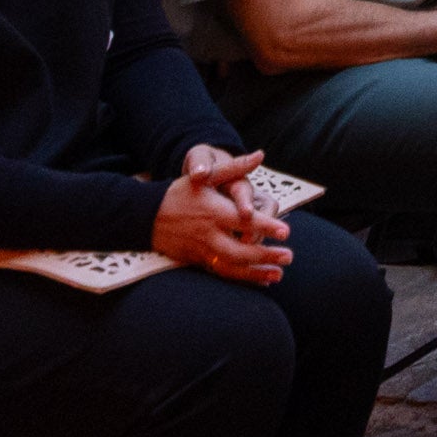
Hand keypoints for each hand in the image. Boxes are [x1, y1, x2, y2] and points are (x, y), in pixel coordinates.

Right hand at [154, 162, 290, 283]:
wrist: (147, 217)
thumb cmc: (181, 192)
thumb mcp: (206, 176)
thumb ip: (235, 167)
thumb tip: (260, 154)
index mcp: (215, 212)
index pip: (244, 221)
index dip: (266, 226)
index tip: (286, 231)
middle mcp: (209, 234)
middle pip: (239, 250)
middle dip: (265, 255)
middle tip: (289, 256)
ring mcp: (203, 251)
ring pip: (231, 267)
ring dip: (256, 273)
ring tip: (279, 274)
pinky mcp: (198, 261)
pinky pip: (222, 273)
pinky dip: (241, 279)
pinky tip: (260, 281)